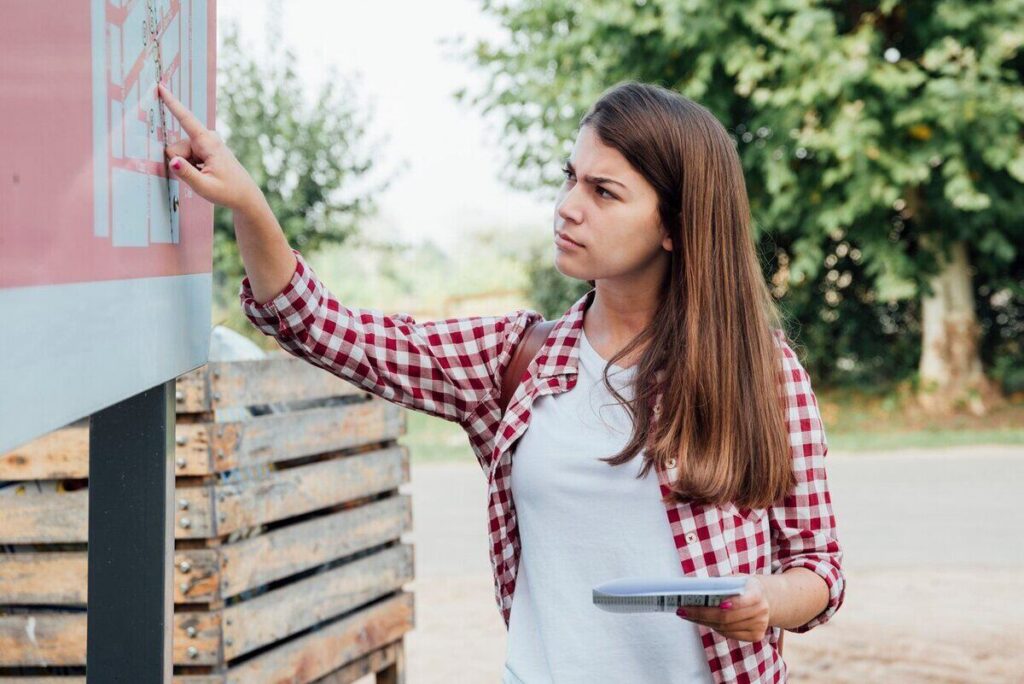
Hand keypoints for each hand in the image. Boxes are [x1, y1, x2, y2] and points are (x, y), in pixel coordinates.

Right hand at [157, 83, 262, 212]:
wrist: (245, 196)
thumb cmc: (228, 192)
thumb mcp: (205, 187)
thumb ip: (186, 173)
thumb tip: (172, 160)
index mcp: (208, 142)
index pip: (185, 119)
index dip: (171, 102)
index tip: (160, 86)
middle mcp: (207, 138)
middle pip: (175, 148)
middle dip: (180, 163)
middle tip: (200, 177)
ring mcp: (205, 143)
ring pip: (179, 154)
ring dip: (186, 167)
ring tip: (205, 176)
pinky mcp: (204, 149)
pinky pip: (186, 157)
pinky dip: (190, 167)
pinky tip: (205, 174)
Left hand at [676, 576, 770, 642]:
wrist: (766, 598)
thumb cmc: (745, 586)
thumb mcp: (737, 578)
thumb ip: (722, 583)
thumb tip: (697, 587)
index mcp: (757, 593)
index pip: (740, 601)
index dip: (726, 604)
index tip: (708, 603)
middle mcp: (761, 612)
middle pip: (727, 618)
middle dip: (702, 615)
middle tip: (683, 610)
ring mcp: (760, 626)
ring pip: (725, 628)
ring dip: (704, 622)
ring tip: (687, 615)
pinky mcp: (756, 636)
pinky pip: (729, 634)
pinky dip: (714, 627)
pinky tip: (701, 620)